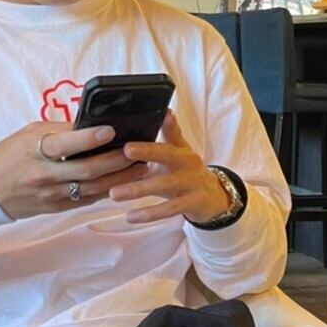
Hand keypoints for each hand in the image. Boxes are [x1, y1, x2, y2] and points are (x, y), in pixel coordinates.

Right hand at [0, 121, 147, 220]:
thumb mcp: (29, 134)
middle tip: (138, 151)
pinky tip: (124, 182)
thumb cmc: (10, 155)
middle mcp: (45, 174)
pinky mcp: (56, 208)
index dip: (89, 138)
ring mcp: (52, 194)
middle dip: (116, 160)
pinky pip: (87, 199)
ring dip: (120, 178)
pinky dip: (108, 190)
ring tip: (142, 166)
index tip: (111, 130)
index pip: (65, 144)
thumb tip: (93, 124)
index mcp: (35, 150)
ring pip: (93, 187)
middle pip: (87, 170)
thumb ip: (59, 131)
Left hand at [109, 111, 230, 225]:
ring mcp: (191, 183)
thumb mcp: (180, 151)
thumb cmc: (186, 171)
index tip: (138, 122)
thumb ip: (169, 133)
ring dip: (139, 189)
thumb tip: (164, 109)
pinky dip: (149, 214)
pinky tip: (130, 217)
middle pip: (167, 155)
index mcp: (180, 149)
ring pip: (164, 185)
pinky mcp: (192, 203)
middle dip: (147, 151)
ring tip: (113, 194)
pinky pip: (169, 210)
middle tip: (124, 150)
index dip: (158, 126)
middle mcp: (187, 163)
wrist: (213, 197)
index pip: (168, 134)